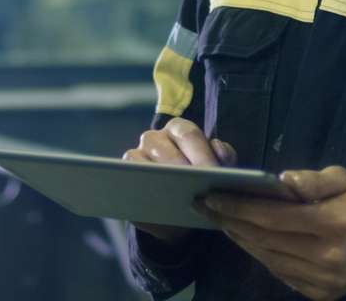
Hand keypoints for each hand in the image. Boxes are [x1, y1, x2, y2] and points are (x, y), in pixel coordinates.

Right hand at [122, 117, 235, 243]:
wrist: (177, 215)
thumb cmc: (197, 185)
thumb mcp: (215, 172)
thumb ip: (223, 160)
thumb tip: (222, 155)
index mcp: (179, 130)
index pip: (189, 134)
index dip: (201, 153)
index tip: (211, 173)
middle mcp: (155, 138)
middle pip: (166, 149)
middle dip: (182, 170)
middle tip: (195, 190)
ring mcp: (136, 154)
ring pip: (143, 162)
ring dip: (158, 179)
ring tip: (175, 198)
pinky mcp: (123, 174)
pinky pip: (126, 177)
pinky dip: (139, 189)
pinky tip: (154, 204)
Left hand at [198, 166, 345, 299]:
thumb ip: (314, 179)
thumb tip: (279, 179)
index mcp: (334, 223)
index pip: (274, 216)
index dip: (240, 207)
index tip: (213, 196)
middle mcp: (328, 256)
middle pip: (266, 240)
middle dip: (231, 222)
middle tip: (206, 207)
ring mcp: (325, 281)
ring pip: (270, 260)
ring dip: (241, 240)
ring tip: (222, 222)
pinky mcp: (323, 294)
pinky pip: (282, 274)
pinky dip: (262, 257)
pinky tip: (247, 240)